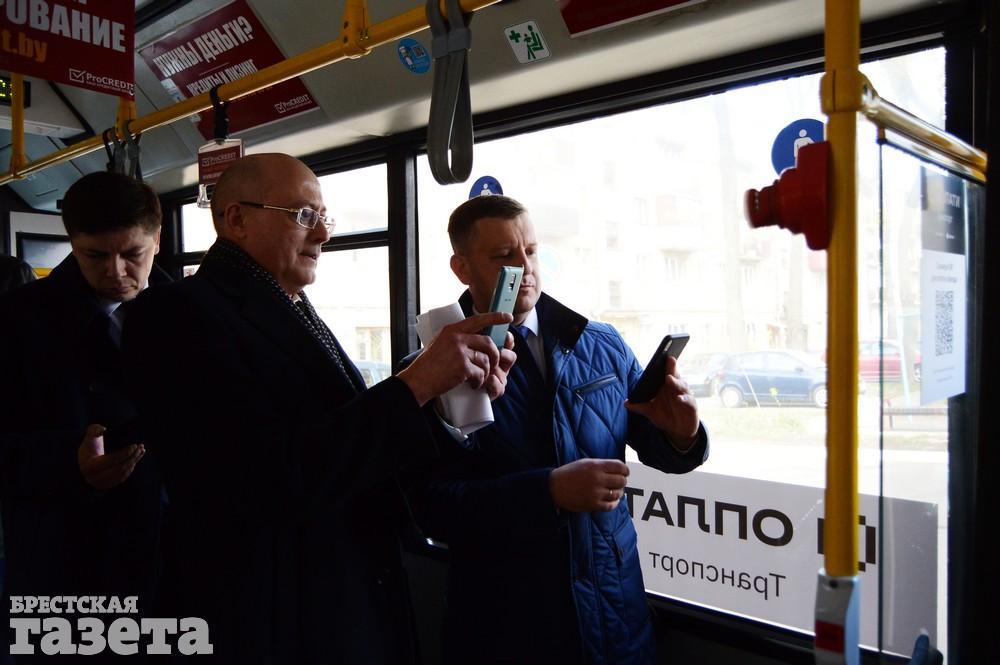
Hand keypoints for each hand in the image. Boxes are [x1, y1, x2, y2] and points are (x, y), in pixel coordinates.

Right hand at [77, 424, 144, 490]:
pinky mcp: (109, 485)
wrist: (85, 461)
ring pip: (123, 473)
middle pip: (120, 468)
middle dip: (132, 458)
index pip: (111, 460)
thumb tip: (103, 429)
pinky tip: (137, 457)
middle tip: (141, 447)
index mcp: (90, 467)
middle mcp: (95, 478)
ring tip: (141, 450)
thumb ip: (93, 431)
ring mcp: (102, 483)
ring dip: (134, 461)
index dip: (124, 453)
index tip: (134, 445)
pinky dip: (131, 466)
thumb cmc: (88, 447)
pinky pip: (123, 476)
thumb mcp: (88, 437)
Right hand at [398, 312, 513, 405]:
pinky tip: (473, 384)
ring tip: (478, 378)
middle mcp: (457, 338)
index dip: (495, 317)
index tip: (507, 317)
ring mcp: (460, 352)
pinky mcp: (462, 367)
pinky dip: (479, 381)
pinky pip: (480, 373)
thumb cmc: (428, 365)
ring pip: (486, 359)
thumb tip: (476, 340)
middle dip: (495, 354)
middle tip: (494, 363)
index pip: (478, 319)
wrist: (418, 380)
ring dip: (486, 371)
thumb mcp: (440, 343)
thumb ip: (456, 338)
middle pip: (488, 342)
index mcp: (452, 330)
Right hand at [549, 458, 628, 512]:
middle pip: (621, 481)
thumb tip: (619, 469)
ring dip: (619, 492)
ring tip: (615, 491)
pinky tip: (612, 500)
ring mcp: (596, 493)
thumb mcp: (586, 463)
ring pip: (618, 493)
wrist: (555, 487)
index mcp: (596, 466)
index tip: (625, 472)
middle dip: (622, 481)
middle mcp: (597, 479)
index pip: (620, 467)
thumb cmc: (570, 473)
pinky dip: (614, 503)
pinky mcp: (593, 505)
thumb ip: (602, 465)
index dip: (625, 470)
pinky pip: (611, 505)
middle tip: (619, 482)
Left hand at [625, 355, 699, 448]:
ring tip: (669, 378)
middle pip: (674, 375)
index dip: (665, 363)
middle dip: (671, 367)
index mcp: (666, 386)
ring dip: (676, 382)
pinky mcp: (691, 406)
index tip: (663, 354)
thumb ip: (640, 407)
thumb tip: (626, 403)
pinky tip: (679, 399)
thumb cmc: (665, 416)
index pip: (665, 372)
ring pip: (682, 385)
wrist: (678, 431)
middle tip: (669, 359)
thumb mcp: (650, 412)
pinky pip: (688, 400)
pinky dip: (684, 399)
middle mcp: (676, 388)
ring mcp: (685, 396)